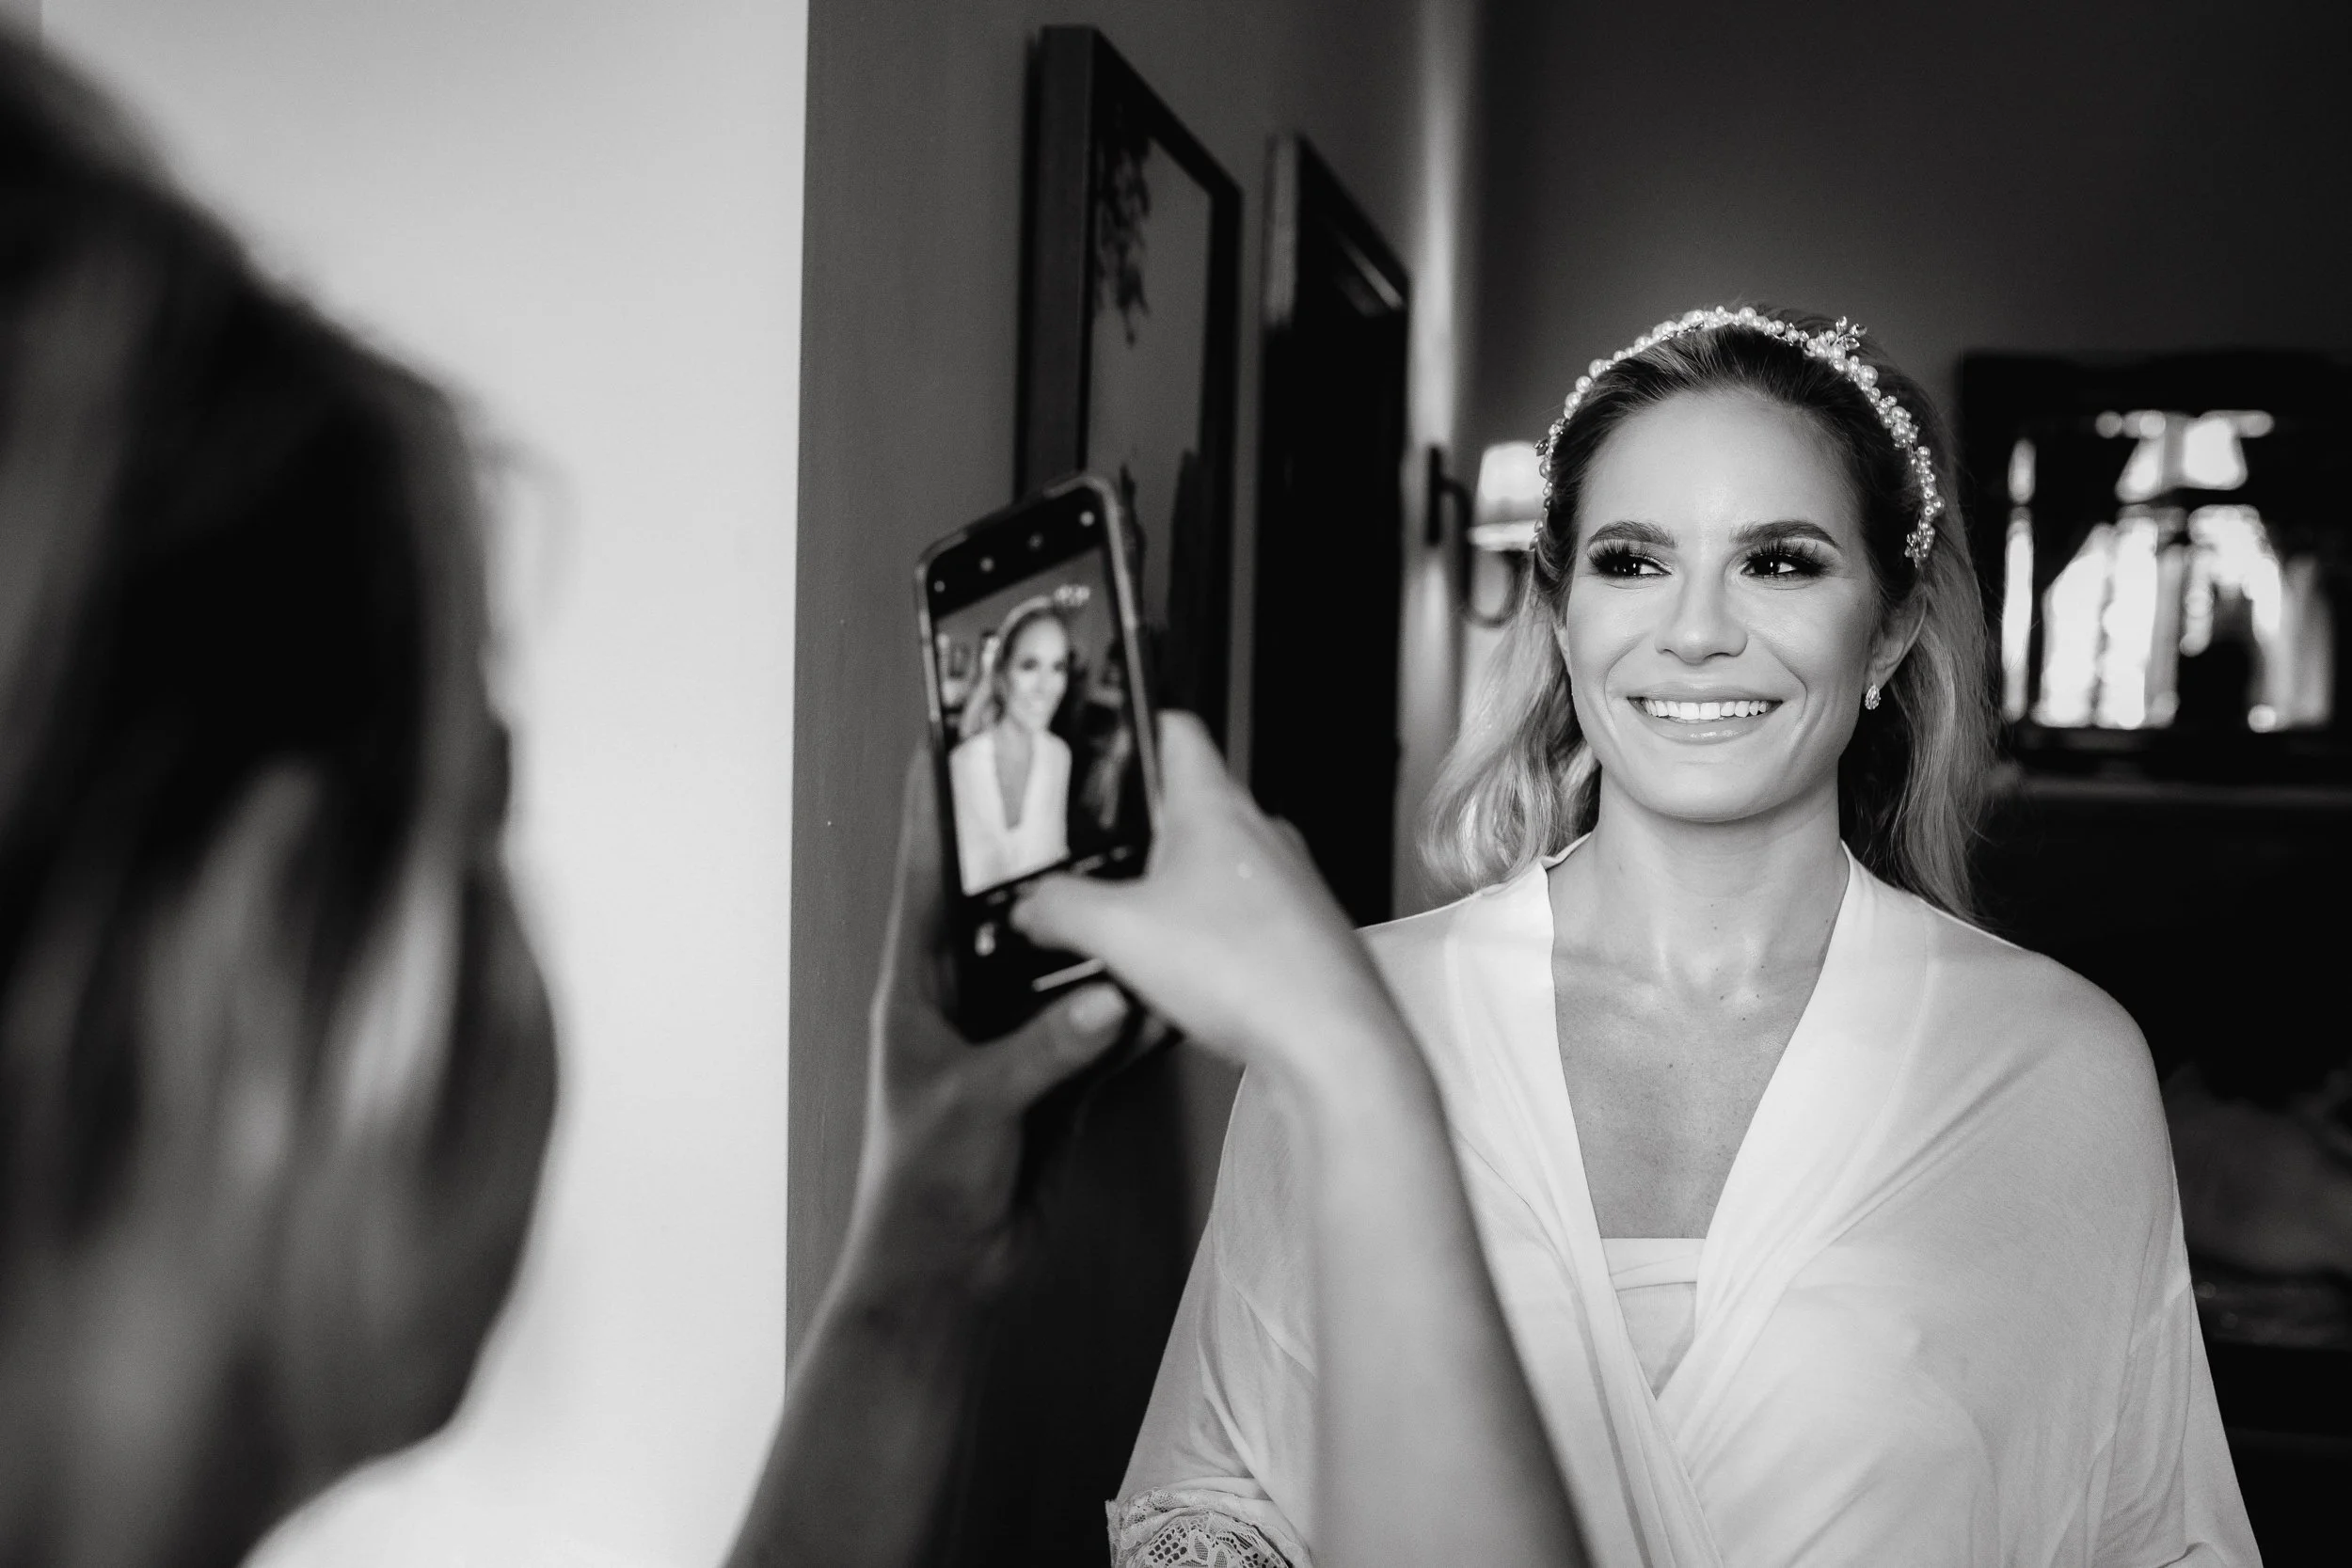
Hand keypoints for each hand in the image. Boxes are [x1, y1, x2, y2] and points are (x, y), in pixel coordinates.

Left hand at [842, 752, 1132, 1300]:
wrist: (948, 1274)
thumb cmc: (924, 1189)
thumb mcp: (976, 1106)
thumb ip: (1045, 1050)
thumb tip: (1107, 994)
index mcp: (918, 991)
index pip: (925, 878)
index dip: (933, 808)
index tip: (943, 737)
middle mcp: (964, 1001)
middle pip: (1004, 904)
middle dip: (1039, 849)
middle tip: (1080, 787)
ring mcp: (1012, 1037)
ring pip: (1063, 959)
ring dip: (1101, 925)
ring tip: (1144, 865)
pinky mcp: (1056, 1076)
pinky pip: (1102, 1023)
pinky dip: (1136, 1003)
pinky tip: (1174, 976)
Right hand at [1012, 713, 1404, 1093]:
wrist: (1331, 1045)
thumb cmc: (1248, 970)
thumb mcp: (1117, 934)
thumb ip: (1059, 909)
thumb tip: (1032, 905)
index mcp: (1216, 807)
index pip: (1177, 731)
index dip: (1137, 724)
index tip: (1106, 736)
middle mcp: (1261, 834)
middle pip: (1191, 805)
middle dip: (1139, 830)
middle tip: (1091, 856)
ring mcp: (1288, 884)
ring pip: (1217, 866)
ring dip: (1172, 889)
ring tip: (1126, 927)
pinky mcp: (1302, 935)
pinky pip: (1242, 918)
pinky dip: (1206, 936)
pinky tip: (1181, 977)